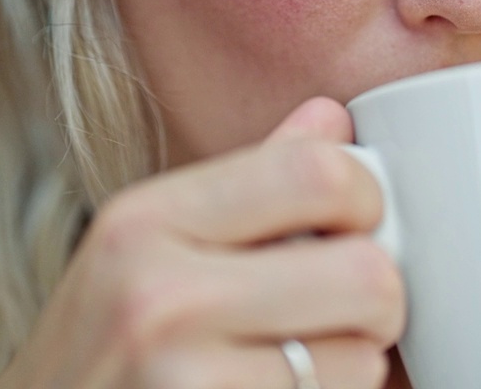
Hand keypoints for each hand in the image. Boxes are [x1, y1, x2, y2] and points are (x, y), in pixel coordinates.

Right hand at [0, 98, 402, 388]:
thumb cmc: (102, 345)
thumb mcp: (146, 246)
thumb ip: (247, 181)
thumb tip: (332, 118)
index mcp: (146, 220)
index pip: (316, 173)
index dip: (367, 197)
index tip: (357, 223)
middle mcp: (159, 295)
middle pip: (366, 273)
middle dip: (378, 296)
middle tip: (348, 309)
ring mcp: (182, 378)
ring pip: (362, 359)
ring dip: (350, 364)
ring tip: (293, 362)